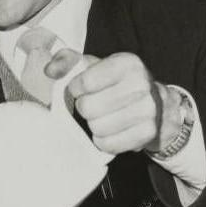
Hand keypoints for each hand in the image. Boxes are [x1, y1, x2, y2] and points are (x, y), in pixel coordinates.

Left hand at [46, 50, 179, 153]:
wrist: (155, 104)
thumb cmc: (115, 84)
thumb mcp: (92, 66)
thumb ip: (66, 62)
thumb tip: (50, 70)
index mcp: (127, 63)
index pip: (84, 82)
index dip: (76, 89)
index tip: (82, 89)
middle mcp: (142, 84)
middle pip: (88, 108)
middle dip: (85, 108)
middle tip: (95, 105)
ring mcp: (148, 110)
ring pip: (97, 127)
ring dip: (94, 125)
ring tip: (103, 117)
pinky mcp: (148, 133)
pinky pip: (108, 144)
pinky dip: (104, 140)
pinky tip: (111, 130)